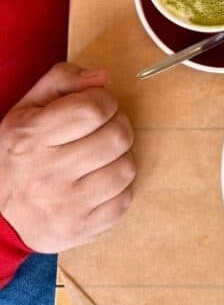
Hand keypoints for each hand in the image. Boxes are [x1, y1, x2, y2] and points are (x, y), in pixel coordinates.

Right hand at [0, 64, 135, 252]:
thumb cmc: (17, 155)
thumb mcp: (25, 111)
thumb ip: (61, 81)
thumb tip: (103, 77)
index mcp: (28, 137)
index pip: (92, 109)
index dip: (105, 100)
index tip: (98, 105)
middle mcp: (45, 172)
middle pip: (117, 137)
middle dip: (117, 126)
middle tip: (103, 130)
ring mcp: (64, 204)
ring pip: (126, 168)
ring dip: (120, 158)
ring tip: (100, 157)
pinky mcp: (81, 227)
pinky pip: (124, 199)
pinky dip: (118, 188)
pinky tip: (98, 183)